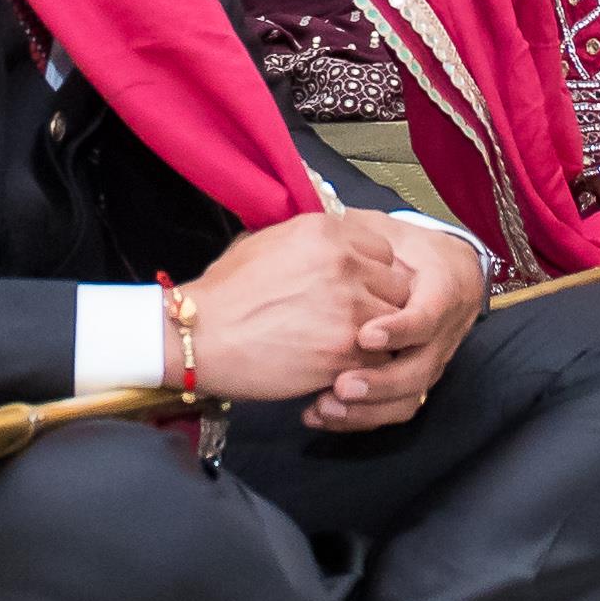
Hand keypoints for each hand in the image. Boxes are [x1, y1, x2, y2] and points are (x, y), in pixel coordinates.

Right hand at [165, 212, 411, 407]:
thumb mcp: (266, 241)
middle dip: (384, 305)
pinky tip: (340, 367)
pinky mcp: (345, 351)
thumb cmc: (225, 292)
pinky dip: (367, 368)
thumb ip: (309, 242)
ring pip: (396, 326)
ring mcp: (349, 309)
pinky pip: (380, 361)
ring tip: (353, 347)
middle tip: (359, 322)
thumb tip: (330, 245)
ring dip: (380, 339)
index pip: (385, 250)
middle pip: (399, 286)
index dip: (374, 273)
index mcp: (327, 232)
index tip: (357, 289)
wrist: (200, 336)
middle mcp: (345, 264)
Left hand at [303, 223, 486, 433]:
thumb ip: (361, 230)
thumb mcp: (385, 230)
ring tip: (323, 406)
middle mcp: (442, 334)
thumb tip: (325, 215)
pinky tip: (318, 414)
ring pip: (408, 398)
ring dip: (366, 409)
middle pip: (420, 369)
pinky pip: (393, 410)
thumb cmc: (401, 246)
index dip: (400, 330)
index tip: (365, 335)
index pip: (429, 316)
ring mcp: (429, 361)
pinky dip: (358, 418)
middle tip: (341, 385)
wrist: (435, 270)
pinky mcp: (412, 383)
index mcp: (442, 291)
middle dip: (381, 381)